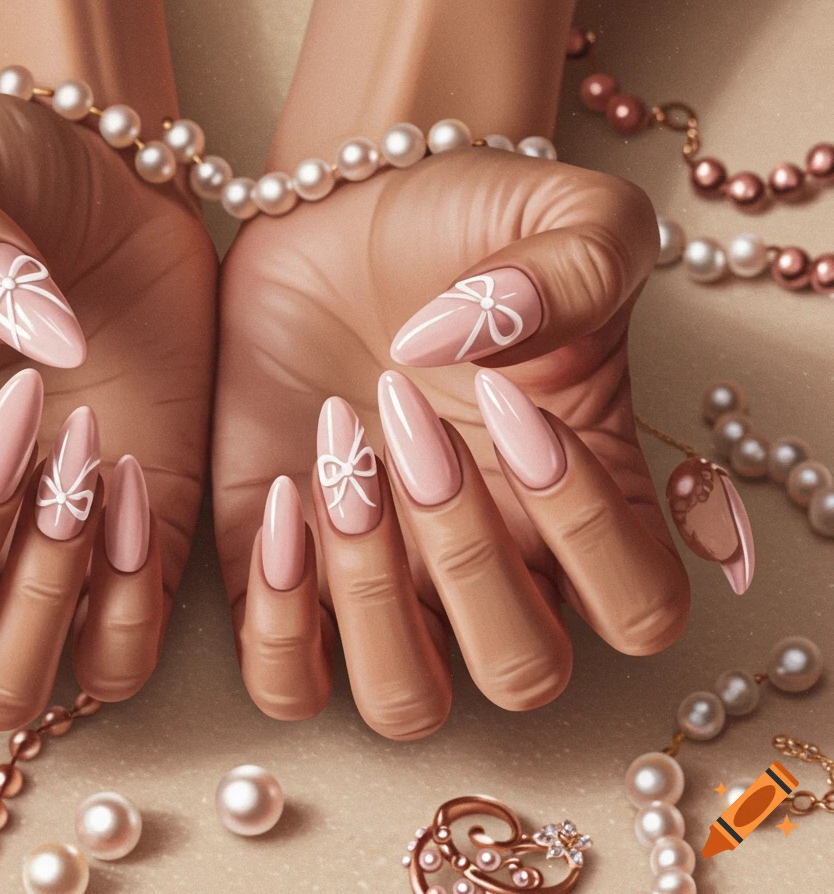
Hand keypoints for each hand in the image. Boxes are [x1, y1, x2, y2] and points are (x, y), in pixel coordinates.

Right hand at [0, 94, 215, 729]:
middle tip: (15, 427)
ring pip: (0, 693)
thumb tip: (33, 344)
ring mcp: (25, 555)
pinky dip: (127, 600)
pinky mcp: (128, 553)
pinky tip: (136, 476)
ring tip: (86, 456)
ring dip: (42, 599)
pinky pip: (117, 657)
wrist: (114, 184)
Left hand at [214, 148, 690, 738]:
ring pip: (403, 703)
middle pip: (520, 671)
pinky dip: (279, 621)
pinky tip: (287, 496)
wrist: (339, 215)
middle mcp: (492, 563)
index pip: (639, 611)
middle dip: (465, 551)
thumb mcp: (565, 215)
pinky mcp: (281, 572)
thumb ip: (575, 272)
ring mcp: (386, 580)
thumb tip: (469, 350)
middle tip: (409, 419)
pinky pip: (285, 678)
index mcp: (584, 502)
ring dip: (372, 597)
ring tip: (340, 462)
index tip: (515, 404)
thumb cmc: (463, 225)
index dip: (588, 532)